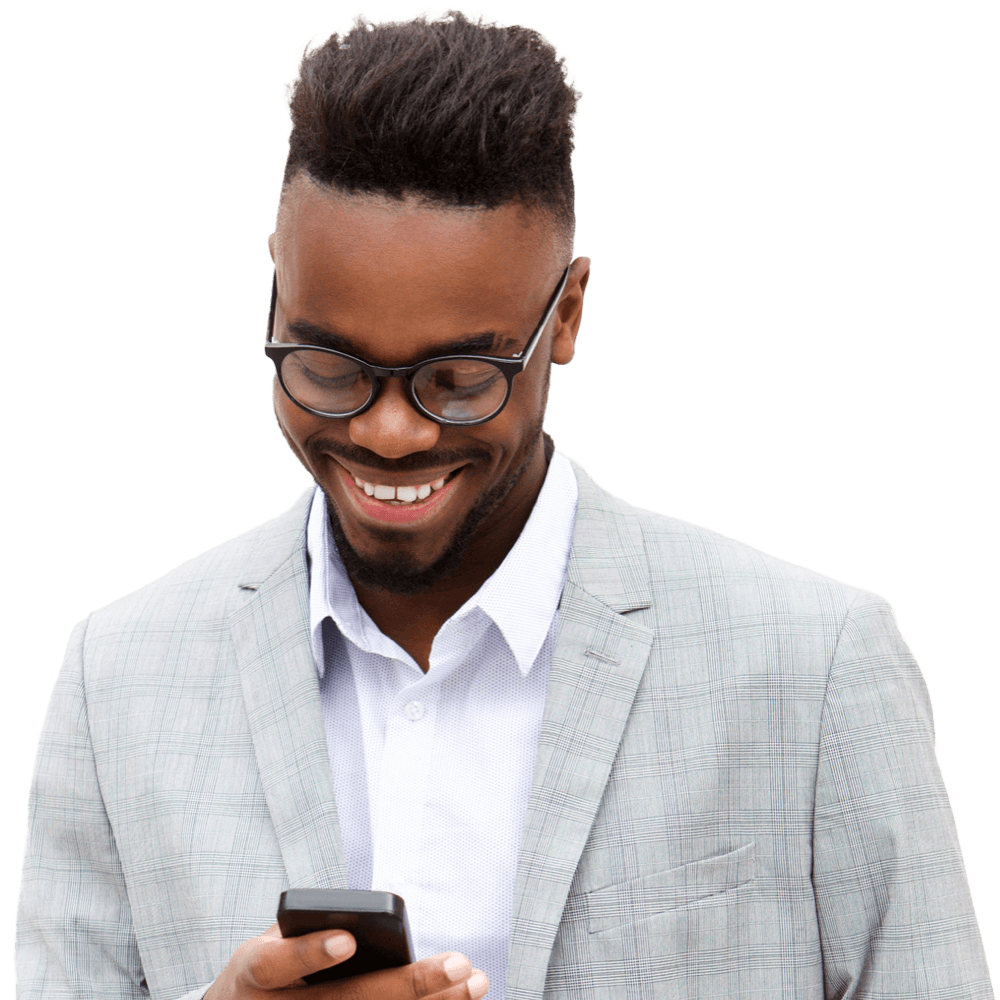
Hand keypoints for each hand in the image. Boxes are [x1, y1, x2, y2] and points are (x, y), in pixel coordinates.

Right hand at [203, 923, 488, 997]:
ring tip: (474, 982)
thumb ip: (306, 933)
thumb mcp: (269, 947)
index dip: (312, 952)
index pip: (278, 964)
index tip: (348, 939)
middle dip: (409, 984)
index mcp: (256, 974)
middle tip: (459, 963)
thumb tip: (360, 921)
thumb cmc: (268, 971)